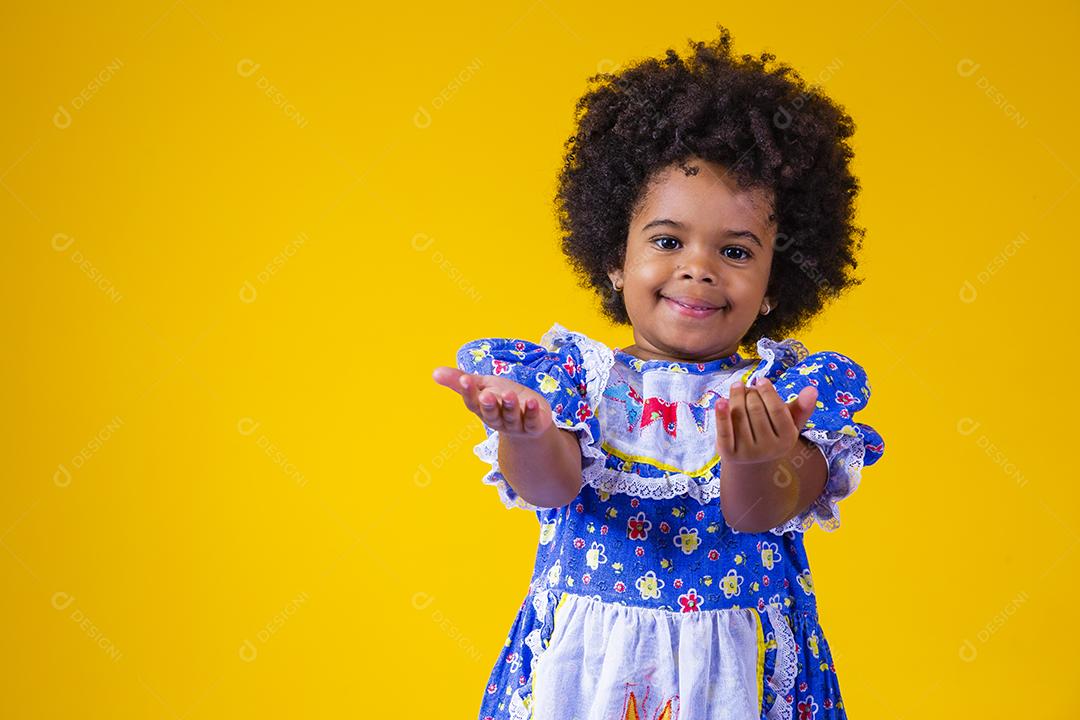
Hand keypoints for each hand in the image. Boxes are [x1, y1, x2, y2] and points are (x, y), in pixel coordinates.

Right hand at [432, 366, 554, 438]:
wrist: (528, 419)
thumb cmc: (500, 399)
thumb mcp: (482, 387)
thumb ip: (461, 381)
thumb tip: (434, 372)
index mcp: (482, 408)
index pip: (473, 402)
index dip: (468, 392)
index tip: (464, 379)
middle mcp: (497, 418)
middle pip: (491, 413)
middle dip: (489, 405)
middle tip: (486, 395)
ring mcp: (516, 424)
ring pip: (511, 416)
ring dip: (510, 406)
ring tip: (509, 395)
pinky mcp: (534, 425)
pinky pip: (533, 420)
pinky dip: (533, 412)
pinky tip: (533, 402)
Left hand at [715, 376, 817, 465]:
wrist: (752, 464)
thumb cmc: (772, 435)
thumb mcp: (789, 424)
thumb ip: (801, 408)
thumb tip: (812, 389)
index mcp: (787, 439)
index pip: (777, 409)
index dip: (768, 392)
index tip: (761, 380)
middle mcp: (768, 449)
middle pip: (755, 409)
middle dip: (750, 393)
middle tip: (747, 387)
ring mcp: (747, 453)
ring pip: (738, 414)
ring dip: (735, 396)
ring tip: (737, 388)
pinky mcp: (728, 454)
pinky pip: (724, 430)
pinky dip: (721, 415)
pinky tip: (721, 401)